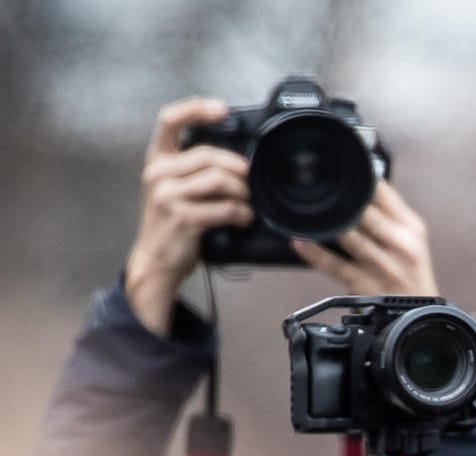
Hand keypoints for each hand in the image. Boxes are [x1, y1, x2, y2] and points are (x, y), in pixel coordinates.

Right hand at [123, 97, 252, 335]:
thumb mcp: (176, 188)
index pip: (169, 121)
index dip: (195, 109)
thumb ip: (195, 169)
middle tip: (251, 183)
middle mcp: (158, 173)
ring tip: (248, 203)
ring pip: (220, 180)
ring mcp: (167, 195)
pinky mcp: (182, 217)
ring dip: (243, 193)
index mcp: (157, 160)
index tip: (222, 109)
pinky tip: (243, 219)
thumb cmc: (174, 223)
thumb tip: (238, 159)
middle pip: (210, 155)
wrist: (157, 260)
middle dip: (239, 169)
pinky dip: (242, 214)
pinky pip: (225, 207)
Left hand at [292, 180, 438, 294]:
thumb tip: (358, 184)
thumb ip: (388, 214)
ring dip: (326, 224)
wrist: (419, 316)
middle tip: (313, 185)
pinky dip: (316, 254)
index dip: (358, 176)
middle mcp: (401, 244)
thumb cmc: (409, 274)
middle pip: (366, 212)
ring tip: (303, 210)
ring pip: (351, 237)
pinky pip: (337, 266)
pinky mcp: (367, 286)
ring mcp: (384, 266)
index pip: (383, 191)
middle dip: (340, 200)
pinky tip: (301, 242)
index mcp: (411, 227)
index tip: (336, 166)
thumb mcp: (410, 239)